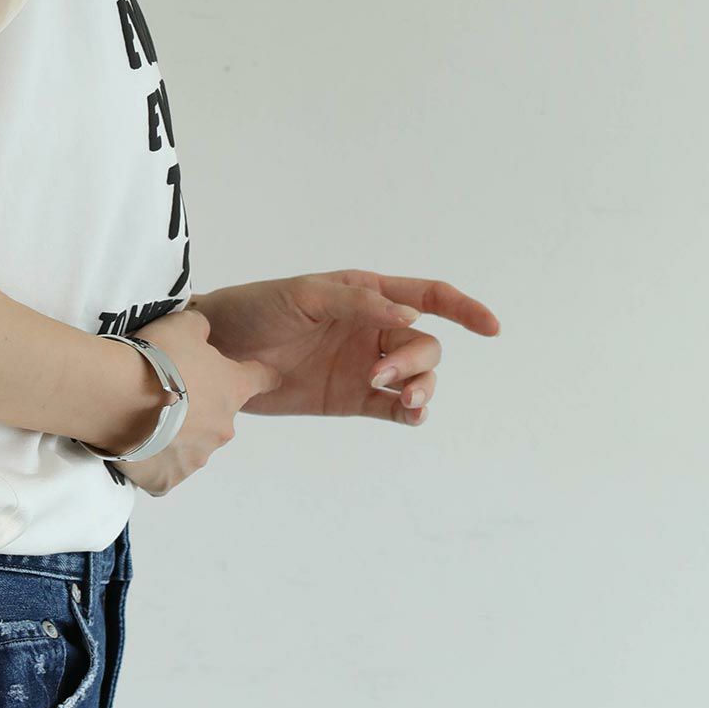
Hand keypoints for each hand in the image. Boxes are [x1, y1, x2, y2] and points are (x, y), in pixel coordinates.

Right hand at [108, 306, 272, 496]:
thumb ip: (201, 329)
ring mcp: (197, 458)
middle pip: (218, 416)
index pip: (262, 379)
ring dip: (175, 433)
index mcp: (233, 389)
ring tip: (143, 416)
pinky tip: (134, 441)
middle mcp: (222, 428)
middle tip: (166, 391)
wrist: (118, 396)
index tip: (267, 376)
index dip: (262, 375)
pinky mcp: (168, 479)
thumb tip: (202, 336)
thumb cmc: (157, 358)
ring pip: (191, 444)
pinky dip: (153, 458)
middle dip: (198, 406)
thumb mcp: (184, 324)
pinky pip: (164, 469)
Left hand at [186, 272, 499, 425]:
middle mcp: (373, 328)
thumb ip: (357, 303)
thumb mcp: (304, 295)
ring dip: (421, 387)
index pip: (428, 296)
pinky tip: (410, 413)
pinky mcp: (351, 398)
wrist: (217, 352)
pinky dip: (411, 412)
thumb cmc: (256, 309)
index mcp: (366, 294)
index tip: (491, 327)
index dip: (463, 308)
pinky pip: (395, 407)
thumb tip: (411, 315)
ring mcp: (364, 365)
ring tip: (403, 398)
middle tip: (381, 374)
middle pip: (425, 345)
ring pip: (417, 377)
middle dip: (417, 361)